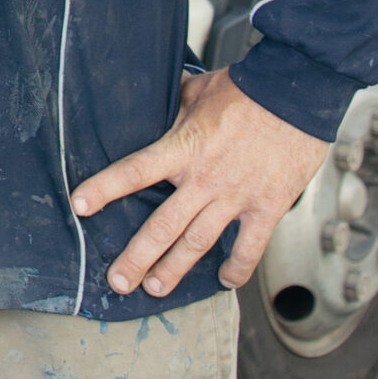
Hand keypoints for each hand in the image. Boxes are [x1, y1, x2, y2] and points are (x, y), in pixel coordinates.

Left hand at [71, 67, 327, 299]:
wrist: (298, 94)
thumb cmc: (247, 89)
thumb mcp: (199, 90)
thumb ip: (174, 103)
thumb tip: (153, 95)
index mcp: (183, 148)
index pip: (134, 171)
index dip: (104, 189)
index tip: (79, 206)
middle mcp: (204, 178)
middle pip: (162, 226)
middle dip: (136, 258)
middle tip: (117, 281)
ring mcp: (236, 196)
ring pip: (197, 243)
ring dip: (174, 270)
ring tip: (155, 289)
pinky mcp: (267, 207)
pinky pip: (249, 248)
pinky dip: (236, 269)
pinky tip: (224, 281)